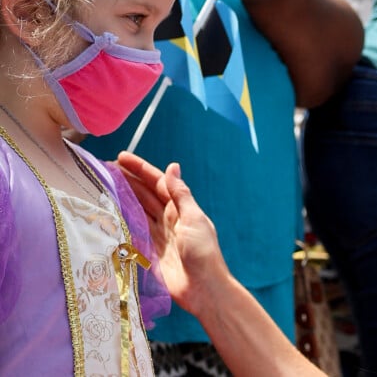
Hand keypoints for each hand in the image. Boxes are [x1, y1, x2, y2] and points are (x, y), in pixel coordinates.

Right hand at [116, 151, 228, 316]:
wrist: (204, 289)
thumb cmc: (203, 252)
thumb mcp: (193, 219)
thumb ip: (180, 194)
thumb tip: (173, 166)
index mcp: (180, 208)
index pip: (157, 182)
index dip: (140, 169)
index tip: (121, 158)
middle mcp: (168, 218)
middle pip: (144, 194)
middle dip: (127, 181)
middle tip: (104, 170)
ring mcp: (158, 234)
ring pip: (137, 210)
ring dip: (122, 198)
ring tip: (102, 187)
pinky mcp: (150, 251)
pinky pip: (133, 231)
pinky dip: (122, 222)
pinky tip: (108, 215)